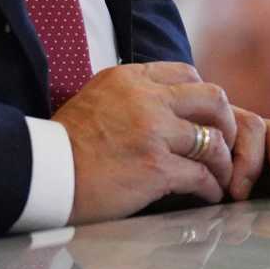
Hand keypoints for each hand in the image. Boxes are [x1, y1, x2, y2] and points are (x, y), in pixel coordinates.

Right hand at [54, 61, 238, 223]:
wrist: (45, 171)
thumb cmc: (67, 143)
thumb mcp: (98, 98)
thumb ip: (132, 96)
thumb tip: (164, 106)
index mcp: (129, 78)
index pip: (187, 73)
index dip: (202, 98)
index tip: (201, 119)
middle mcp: (145, 99)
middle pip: (213, 99)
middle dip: (224, 124)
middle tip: (221, 145)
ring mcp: (153, 132)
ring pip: (214, 140)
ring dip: (222, 162)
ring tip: (218, 177)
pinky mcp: (156, 167)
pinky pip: (203, 176)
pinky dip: (211, 188)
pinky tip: (205, 195)